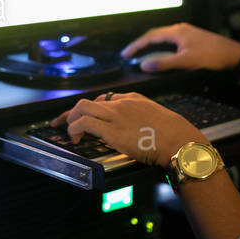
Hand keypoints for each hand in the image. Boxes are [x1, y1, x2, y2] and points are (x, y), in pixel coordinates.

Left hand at [50, 92, 206, 166]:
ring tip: (69, 132)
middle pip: (88, 102)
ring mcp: (115, 115)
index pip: (104, 99)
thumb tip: (132, 130)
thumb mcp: (155, 117)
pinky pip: (84, 124)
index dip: (90, 110)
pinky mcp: (111, 129)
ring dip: (70, 120)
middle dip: (71, 112)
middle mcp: (121, 103)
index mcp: (132, 99)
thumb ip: (141, 118)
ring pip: (82, 107)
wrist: (178, 139)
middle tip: (62, 122)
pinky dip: (74, 129)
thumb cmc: (172, 134)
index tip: (83, 117)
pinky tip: (76, 138)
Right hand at [122, 22, 239, 73]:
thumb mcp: (185, 62)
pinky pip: (171, 40)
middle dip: (142, 44)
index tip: (125, 54)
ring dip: (152, 45)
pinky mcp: (192, 38)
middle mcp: (180, 29)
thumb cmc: (211, 56)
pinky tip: (162, 53)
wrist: (234, 55)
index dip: (136, 45)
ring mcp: (187, 32)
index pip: (150, 36)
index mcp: (176, 31)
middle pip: (155, 34)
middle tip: (130, 54)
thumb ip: (163, 63)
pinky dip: (162, 46)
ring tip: (142, 53)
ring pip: (164, 37)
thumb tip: (143, 64)